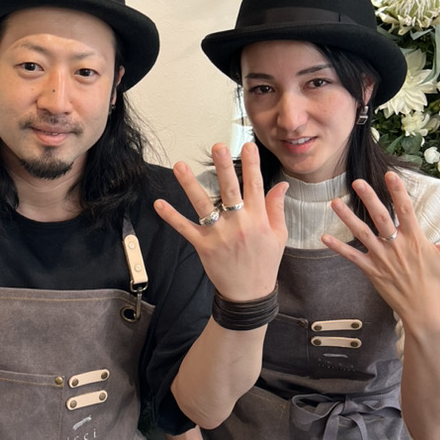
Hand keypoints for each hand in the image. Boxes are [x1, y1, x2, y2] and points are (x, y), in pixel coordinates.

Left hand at [154, 141, 287, 301]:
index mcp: (258, 220)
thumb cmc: (265, 262)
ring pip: (203, 205)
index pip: (256, 186)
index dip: (252, 165)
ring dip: (190, 185)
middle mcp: (238, 224)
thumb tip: (281, 184)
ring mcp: (219, 235)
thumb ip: (277, 208)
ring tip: (179, 166)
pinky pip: (185, 228)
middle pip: (230, 191)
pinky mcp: (203, 246)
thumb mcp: (279, 235)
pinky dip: (171, 217)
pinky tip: (158, 204)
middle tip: (218, 147)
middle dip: (224, 168)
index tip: (249, 145)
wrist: (249, 294)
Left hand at [322, 171, 439, 329]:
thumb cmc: (439, 283)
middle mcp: (397, 246)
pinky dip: (338, 248)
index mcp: (416, 239)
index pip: (406, 210)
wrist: (426, 313)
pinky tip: (323, 238)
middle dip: (369, 198)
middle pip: (380, 217)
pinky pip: (352, 257)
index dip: (398, 191)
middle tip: (357, 182)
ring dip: (347, 218)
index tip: (390, 175)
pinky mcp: (372, 272)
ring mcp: (383, 259)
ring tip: (334, 203)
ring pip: (362, 234)